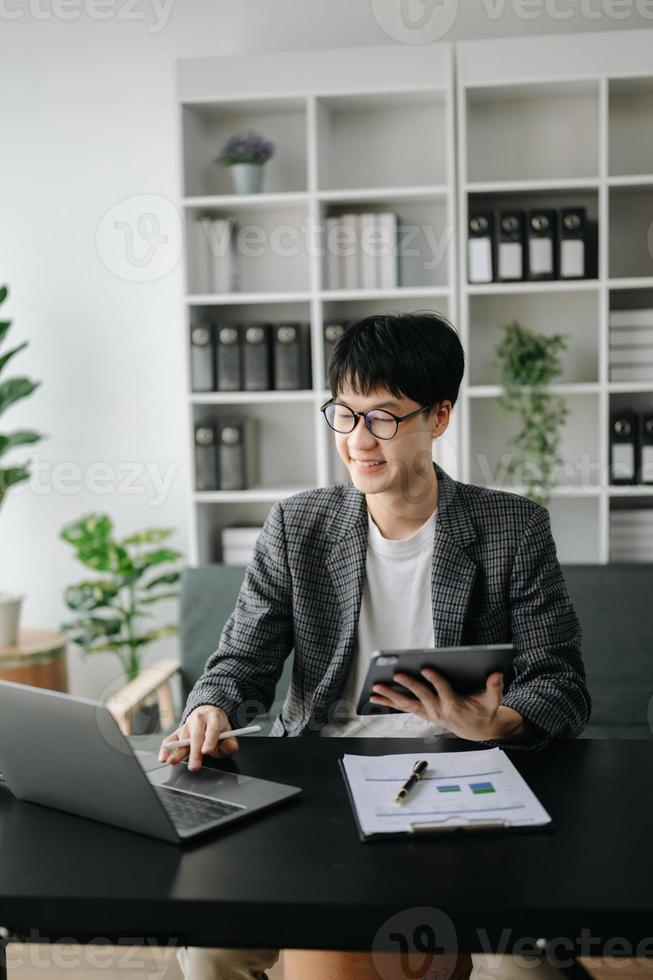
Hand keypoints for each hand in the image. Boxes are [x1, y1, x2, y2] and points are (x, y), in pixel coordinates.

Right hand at [158, 705, 237, 771]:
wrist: (208, 713)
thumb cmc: (218, 727)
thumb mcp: (228, 733)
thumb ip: (230, 743)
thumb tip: (229, 748)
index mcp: (214, 718)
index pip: (212, 729)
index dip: (210, 740)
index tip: (207, 751)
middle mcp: (199, 719)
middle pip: (196, 736)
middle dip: (194, 752)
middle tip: (194, 766)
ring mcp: (187, 725)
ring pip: (183, 738)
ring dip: (177, 751)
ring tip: (173, 761)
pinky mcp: (178, 731)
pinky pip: (170, 738)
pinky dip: (166, 748)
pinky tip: (163, 757)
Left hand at [369, 670, 525, 742]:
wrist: (477, 730)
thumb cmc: (484, 711)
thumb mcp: (493, 700)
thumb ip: (494, 687)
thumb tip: (497, 673)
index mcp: (454, 704)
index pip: (443, 690)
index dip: (435, 680)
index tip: (426, 667)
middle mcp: (438, 710)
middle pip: (421, 696)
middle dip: (408, 685)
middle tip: (396, 674)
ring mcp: (429, 713)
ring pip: (407, 705)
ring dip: (390, 697)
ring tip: (375, 689)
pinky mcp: (423, 714)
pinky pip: (404, 708)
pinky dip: (389, 703)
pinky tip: (376, 697)